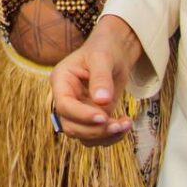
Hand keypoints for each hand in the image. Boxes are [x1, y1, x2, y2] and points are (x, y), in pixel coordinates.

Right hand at [49, 15, 141, 144]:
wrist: (115, 52)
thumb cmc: (104, 49)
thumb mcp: (102, 58)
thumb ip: (101, 78)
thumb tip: (102, 102)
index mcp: (61, 80)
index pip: (64, 105)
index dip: (82, 115)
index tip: (104, 117)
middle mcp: (65, 97)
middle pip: (70, 125)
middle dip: (95, 130)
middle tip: (119, 125)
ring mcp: (78, 109)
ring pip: (82, 135)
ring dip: (104, 136)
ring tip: (125, 124)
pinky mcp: (91, 118)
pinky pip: (95, 136)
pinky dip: (110, 137)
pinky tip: (124, 125)